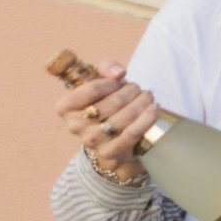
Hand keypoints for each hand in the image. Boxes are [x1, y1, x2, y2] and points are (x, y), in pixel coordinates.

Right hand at [57, 62, 159, 185]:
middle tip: (137, 88)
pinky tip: (155, 108)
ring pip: (126, 115)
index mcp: (65, 107)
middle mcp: (74, 126)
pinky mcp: (110, 152)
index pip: (92, 89)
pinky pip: (133, 132)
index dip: (112, 82)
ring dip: (143, 101)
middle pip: (113, 102)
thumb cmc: (103, 101)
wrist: (109, 135)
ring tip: (148, 96)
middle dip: (131, 90)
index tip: (119, 81)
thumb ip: (106, 67)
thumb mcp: (99, 80)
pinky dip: (148, 117)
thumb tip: (119, 73)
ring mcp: (92, 141)